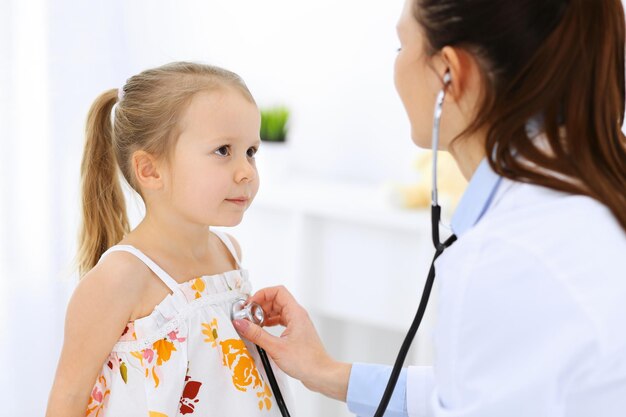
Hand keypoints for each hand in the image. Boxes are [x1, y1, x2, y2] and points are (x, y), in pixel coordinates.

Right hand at [233, 285, 351, 400]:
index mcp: (296, 313)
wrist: (320, 374)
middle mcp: (297, 315)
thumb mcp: (276, 347)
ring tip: (253, 324)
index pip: (278, 292)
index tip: (250, 304)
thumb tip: (241, 323)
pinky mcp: (296, 333)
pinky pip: (281, 321)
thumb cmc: (306, 361)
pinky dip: (270, 323)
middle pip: (276, 300)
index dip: (262, 294)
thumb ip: (256, 334)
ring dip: (264, 315)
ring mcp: (297, 324)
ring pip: (278, 311)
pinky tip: (262, 331)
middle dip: (261, 306)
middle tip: (249, 316)